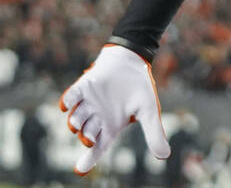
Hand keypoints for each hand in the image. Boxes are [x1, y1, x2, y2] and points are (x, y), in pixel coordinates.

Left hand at [59, 44, 170, 173]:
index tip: (79, 170)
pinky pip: (70, 97)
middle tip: (89, 137)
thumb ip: (154, 132)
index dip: (88, 160)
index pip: (97, 148)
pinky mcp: (82, 88)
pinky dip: (67, 102)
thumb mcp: (150, 111)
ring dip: (75, 121)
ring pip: (75, 118)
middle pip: (85, 134)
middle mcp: (96, 118)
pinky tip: (65, 105)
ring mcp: (88, 103)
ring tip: (79, 121)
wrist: (133, 60)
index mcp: (111, 126)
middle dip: (86, 137)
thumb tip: (165, 156)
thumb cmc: (140, 87)